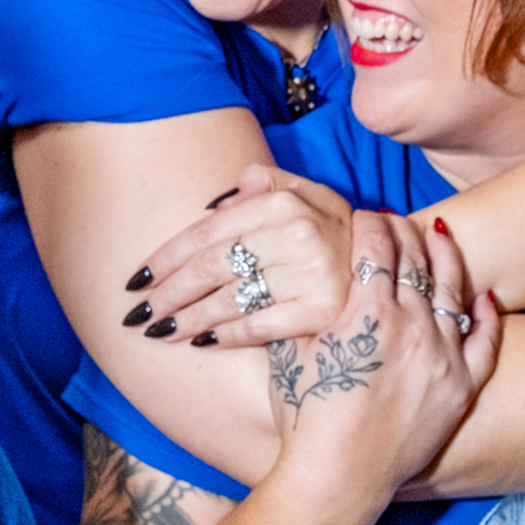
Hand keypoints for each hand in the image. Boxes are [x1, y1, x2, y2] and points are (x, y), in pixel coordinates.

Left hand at [127, 165, 357, 348]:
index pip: (206, 233)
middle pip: (211, 268)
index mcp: (283, 203)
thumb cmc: (331, 231)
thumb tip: (216, 202)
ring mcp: (311, 273)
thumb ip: (264, 183)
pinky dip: (226, 336)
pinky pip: (259, 325)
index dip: (167, 257)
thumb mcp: (306, 194)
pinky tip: (201, 341)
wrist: (387, 267)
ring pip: (229, 300)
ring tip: (160, 332)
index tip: (137, 280)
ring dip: (187, 319)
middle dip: (168, 294)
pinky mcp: (322, 311)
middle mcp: (297, 234)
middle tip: (139, 314)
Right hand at [263, 214, 500, 499]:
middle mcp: (411, 325)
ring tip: (440, 234)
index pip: (374, 245)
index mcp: (367, 311)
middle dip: (403, 231)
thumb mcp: (290, 348)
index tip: (361, 218)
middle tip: (395, 220)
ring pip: (451, 289)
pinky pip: (484, 341)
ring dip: (444, 255)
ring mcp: (442, 356)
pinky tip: (485, 295)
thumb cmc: (305, 415)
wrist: (336, 479)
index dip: (366, 224)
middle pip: (414, 259)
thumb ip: (304, 303)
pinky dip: (485, 314)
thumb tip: (305, 268)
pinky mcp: (461, 388)